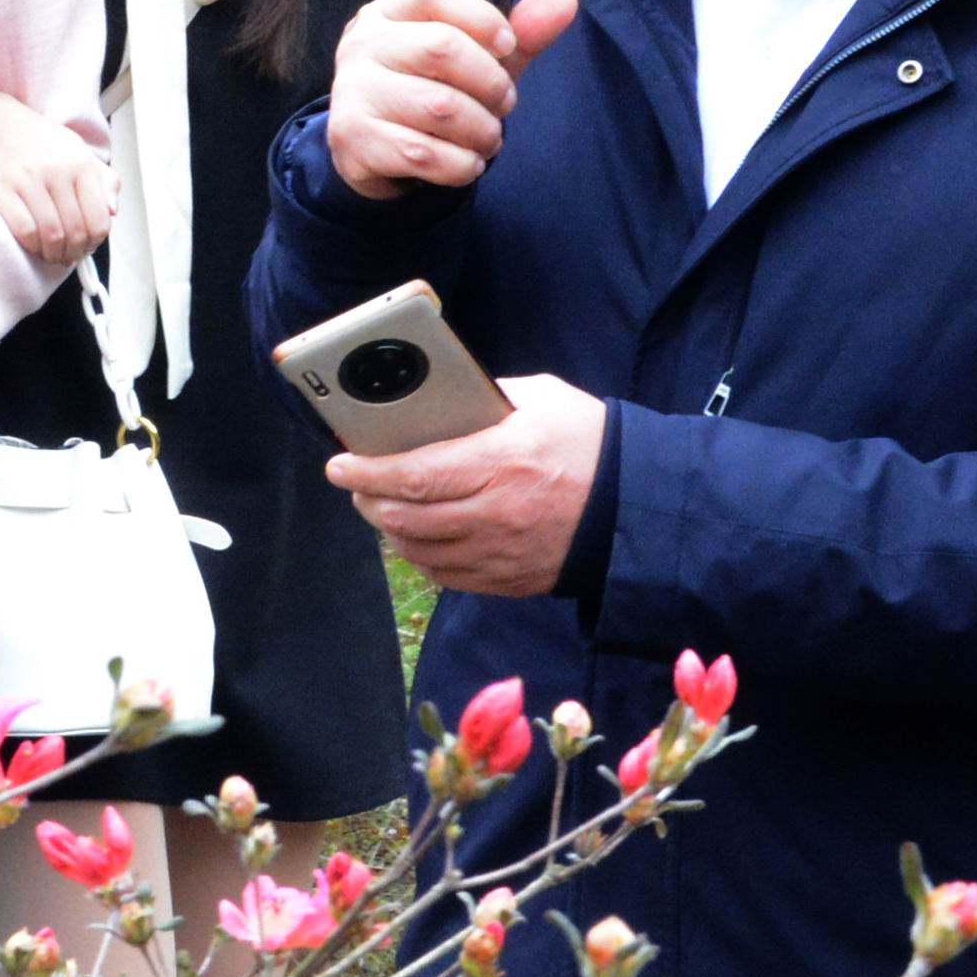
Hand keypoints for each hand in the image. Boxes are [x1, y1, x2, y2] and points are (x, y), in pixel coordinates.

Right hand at [0, 88, 115, 269]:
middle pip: (75, 231)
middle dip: (73, 253)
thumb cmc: (39, 142)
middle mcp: (57, 170)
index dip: (94, 242)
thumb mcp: (78, 151)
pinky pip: (23, 229)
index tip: (86, 247)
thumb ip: (103, 181)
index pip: (99, 220)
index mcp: (81, 163)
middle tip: (67, 256)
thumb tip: (113, 212)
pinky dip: (31, 246)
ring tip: (51, 254)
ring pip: (51, 235)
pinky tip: (32, 245)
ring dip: (53, 254)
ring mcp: (27, 178)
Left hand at [325, 371, 604, 595]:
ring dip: (390, 529)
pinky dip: (420, 556)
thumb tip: (438, 398)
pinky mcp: (509, 580)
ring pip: (419, 551)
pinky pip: (446, 576)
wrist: (637, 507)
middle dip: (369, 499)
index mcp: (503, 461)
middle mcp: (496, 513)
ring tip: (381, 506)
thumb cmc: (590, 443)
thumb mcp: (542, 399)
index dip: (368, 471)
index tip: (339, 465)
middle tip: (357, 483)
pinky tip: (415, 537)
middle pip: (406, 518)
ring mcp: (501, 553)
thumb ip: (487, 397)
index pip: (415, 474)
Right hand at [327, 0, 579, 197]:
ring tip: (488, 138)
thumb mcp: (476, 59)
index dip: (483, 19)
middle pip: (441, 48)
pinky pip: (421, 153)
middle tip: (504, 103)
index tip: (509, 48)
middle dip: (490, 83)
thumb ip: (521, 32)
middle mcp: (362, 45)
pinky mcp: (353, 140)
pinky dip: (460, 165)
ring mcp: (352, 92)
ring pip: (438, 107)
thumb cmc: (430, 90)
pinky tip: (467, 164)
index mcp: (390, 12)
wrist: (373, 151)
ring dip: (481, 130)